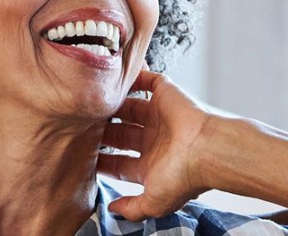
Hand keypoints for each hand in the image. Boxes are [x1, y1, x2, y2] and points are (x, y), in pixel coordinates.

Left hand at [96, 69, 219, 220]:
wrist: (206, 150)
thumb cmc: (185, 176)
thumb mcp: (153, 203)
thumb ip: (132, 209)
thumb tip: (113, 210)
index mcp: (152, 164)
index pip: (120, 163)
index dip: (103, 161)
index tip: (83, 158)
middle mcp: (155, 140)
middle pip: (121, 134)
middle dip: (103, 133)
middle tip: (81, 127)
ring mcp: (160, 116)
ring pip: (129, 108)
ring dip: (112, 106)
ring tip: (91, 104)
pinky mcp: (166, 94)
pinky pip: (147, 80)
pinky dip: (134, 76)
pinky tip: (115, 78)